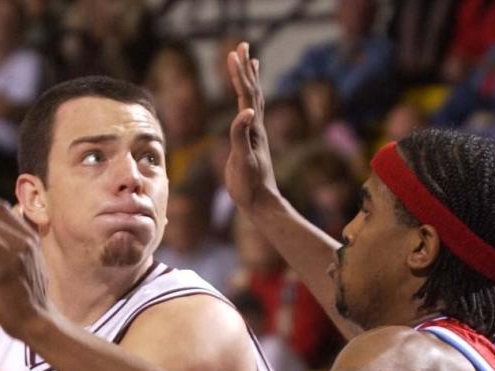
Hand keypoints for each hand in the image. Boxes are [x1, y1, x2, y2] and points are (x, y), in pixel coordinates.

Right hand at [225, 42, 280, 212]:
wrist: (260, 202)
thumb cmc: (249, 185)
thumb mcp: (242, 160)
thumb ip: (241, 135)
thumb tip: (247, 111)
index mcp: (253, 129)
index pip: (246, 95)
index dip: (239, 73)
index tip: (233, 52)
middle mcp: (257, 127)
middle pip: (252, 90)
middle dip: (246, 67)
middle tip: (243, 44)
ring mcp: (255, 134)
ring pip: (254, 100)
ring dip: (251, 79)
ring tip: (252, 61)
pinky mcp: (251, 143)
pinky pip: (251, 114)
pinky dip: (249, 100)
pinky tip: (247, 101)